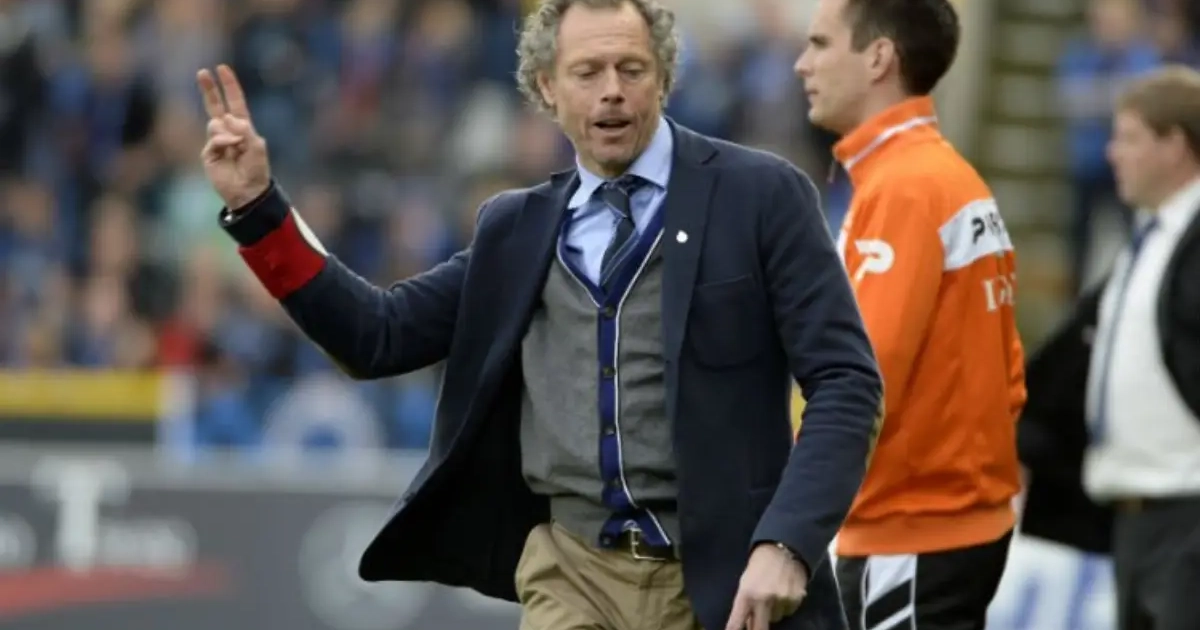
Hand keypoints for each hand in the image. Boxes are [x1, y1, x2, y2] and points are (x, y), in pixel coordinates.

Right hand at [196, 64, 270, 210]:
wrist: (248, 192)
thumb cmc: (257, 170)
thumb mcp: (257, 146)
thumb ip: (245, 130)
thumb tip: (226, 119)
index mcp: (242, 127)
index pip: (235, 102)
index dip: (229, 86)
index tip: (222, 68)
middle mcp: (228, 132)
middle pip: (215, 106)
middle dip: (210, 89)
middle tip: (203, 72)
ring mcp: (217, 142)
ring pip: (215, 124)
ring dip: (227, 132)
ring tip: (237, 146)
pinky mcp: (208, 153)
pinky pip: (214, 139)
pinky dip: (223, 141)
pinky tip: (230, 149)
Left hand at [725, 543, 807, 629]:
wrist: (783, 548)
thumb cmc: (759, 565)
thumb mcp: (746, 582)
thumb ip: (745, 604)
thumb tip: (747, 625)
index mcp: (746, 594)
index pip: (736, 622)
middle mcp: (763, 599)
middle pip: (759, 629)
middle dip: (756, 628)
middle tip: (757, 623)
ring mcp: (781, 600)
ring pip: (775, 619)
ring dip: (773, 612)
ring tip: (773, 594)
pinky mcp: (796, 600)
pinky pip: (788, 612)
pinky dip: (785, 606)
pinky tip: (784, 591)